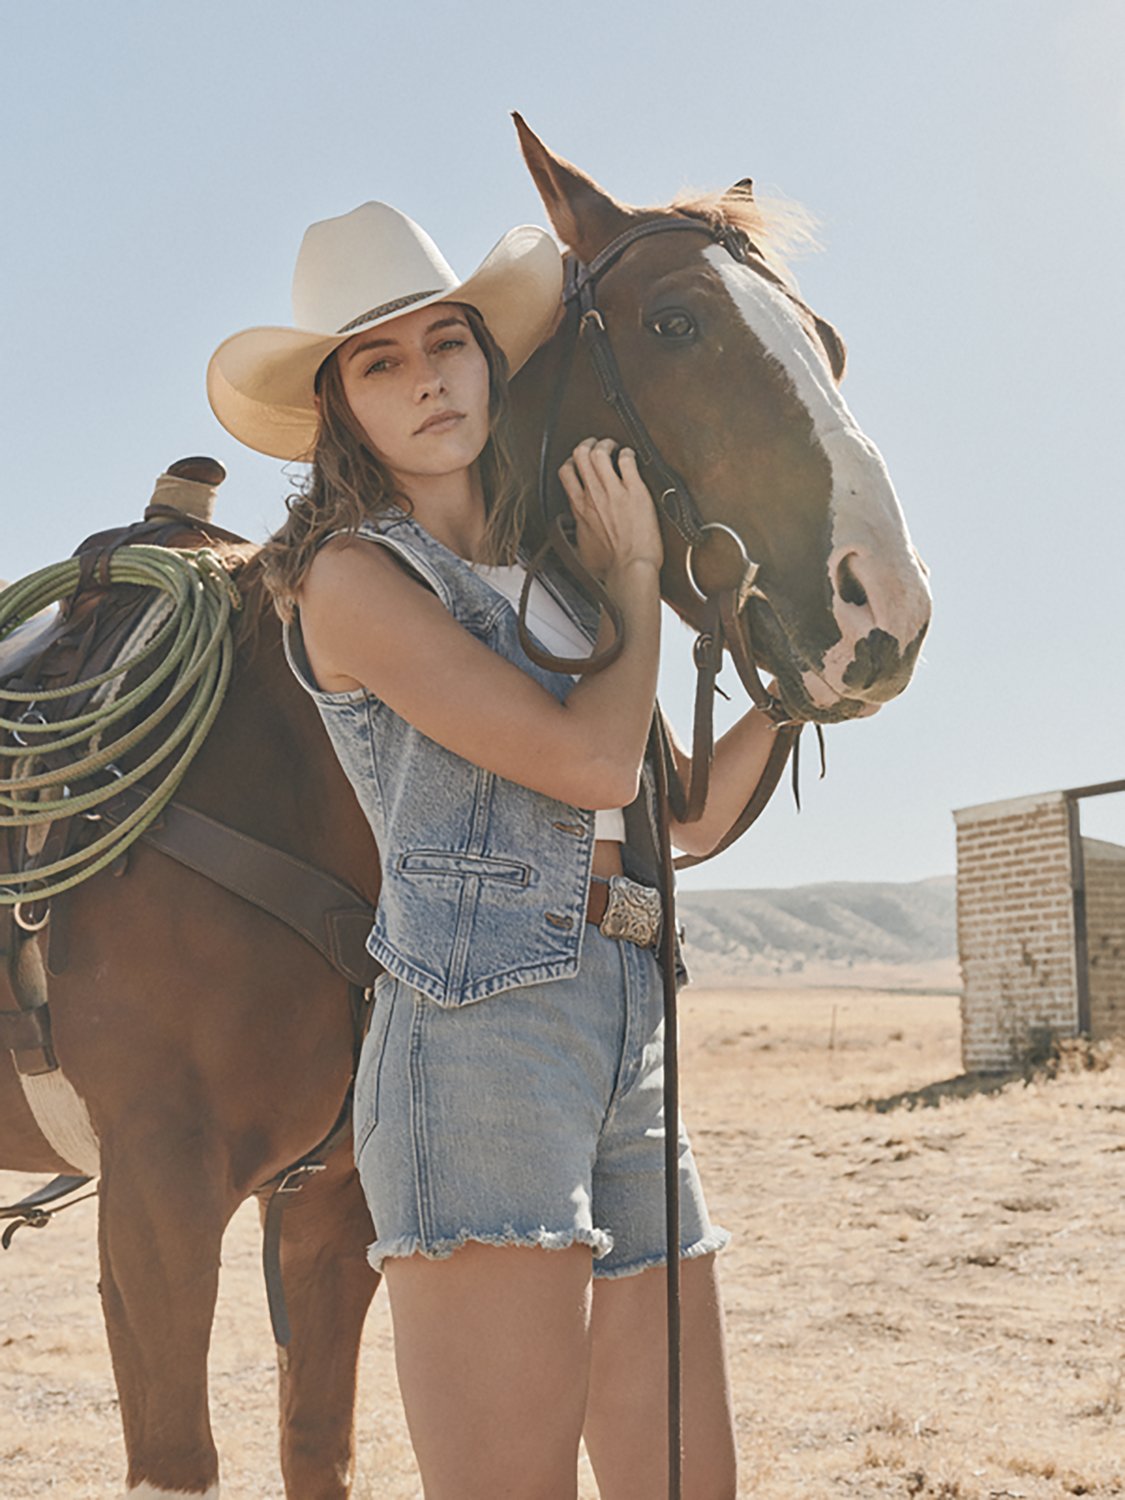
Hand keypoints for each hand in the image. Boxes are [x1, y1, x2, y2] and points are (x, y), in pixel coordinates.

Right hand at [558, 438, 662, 582]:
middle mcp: (593, 496)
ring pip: (600, 452)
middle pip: (580, 454)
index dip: (573, 460)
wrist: (630, 569)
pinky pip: (627, 460)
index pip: (567, 472)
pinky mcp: (635, 491)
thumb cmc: (611, 566)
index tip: (581, 462)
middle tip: (598, 445)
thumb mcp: (582, 549)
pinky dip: (628, 454)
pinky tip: (632, 457)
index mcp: (580, 508)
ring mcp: (614, 491)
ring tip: (615, 447)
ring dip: (607, 444)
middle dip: (589, 443)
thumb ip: (579, 533)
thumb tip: (578, 533)